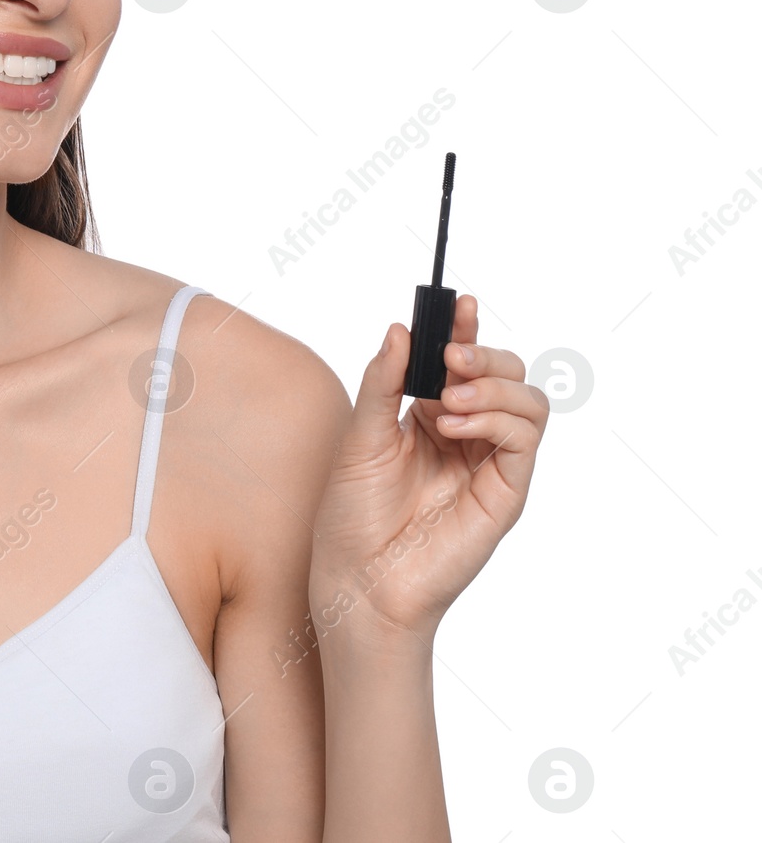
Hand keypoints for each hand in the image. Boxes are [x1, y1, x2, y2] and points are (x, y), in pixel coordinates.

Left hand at [308, 295, 548, 643]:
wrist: (358, 578)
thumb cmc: (353, 515)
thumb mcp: (360, 435)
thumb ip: (383, 382)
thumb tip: (401, 329)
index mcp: (429, 417)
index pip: (462, 362)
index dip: (465, 330)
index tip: (460, 303)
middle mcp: (466, 436)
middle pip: (506, 373)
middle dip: (483, 353)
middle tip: (450, 357)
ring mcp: (489, 463)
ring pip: (528, 400)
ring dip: (491, 386)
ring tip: (447, 401)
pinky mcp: (505, 492)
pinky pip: (525, 438)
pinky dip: (496, 418)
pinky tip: (453, 426)